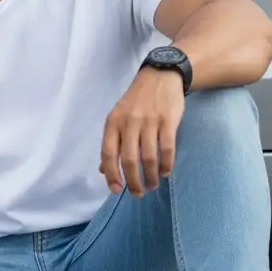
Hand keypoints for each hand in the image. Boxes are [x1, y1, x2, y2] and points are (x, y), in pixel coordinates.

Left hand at [100, 67, 185, 195]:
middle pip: (129, 159)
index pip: (108, 153)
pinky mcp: (168, 121)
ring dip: (151, 176)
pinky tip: (164, 172)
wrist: (160, 77)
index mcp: (113, 122)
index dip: (111, 174)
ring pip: (149, 157)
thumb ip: (111, 143)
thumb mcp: (117, 117)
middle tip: (138, 193)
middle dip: (133, 181)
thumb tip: (103, 170)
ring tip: (152, 185)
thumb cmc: (136, 101)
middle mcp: (129, 122)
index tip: (116, 190)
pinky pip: (167, 148)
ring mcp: (149, 121)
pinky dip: (166, 165)